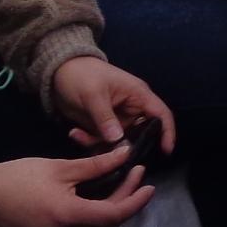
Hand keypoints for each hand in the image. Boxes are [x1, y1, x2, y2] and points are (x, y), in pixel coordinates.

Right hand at [0, 150, 153, 226]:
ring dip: (113, 211)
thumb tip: (125, 155)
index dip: (136, 200)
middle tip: (134, 174)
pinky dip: (96, 218)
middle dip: (127, 199)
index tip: (149, 184)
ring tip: (121, 184)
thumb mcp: (58, 168)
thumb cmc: (16, 178)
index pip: (115, 214)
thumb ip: (95, 165)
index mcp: (68, 216)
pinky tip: (99, 198)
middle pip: (109, 223)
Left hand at [53, 54, 178, 154]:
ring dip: (101, 144)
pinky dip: (90, 141)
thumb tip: (118, 140)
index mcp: (137, 95)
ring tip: (79, 135)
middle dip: (126, 146)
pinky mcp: (104, 126)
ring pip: (120, 141)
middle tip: (110, 154)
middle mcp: (132, 109)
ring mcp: (118, 119)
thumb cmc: (82, 75)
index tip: (166, 151)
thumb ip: (105, 118)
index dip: (167, 132)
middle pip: (140, 134)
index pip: (161, 114)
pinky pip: (103, 141)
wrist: (60, 71)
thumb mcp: (93, 95)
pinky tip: (75, 133)